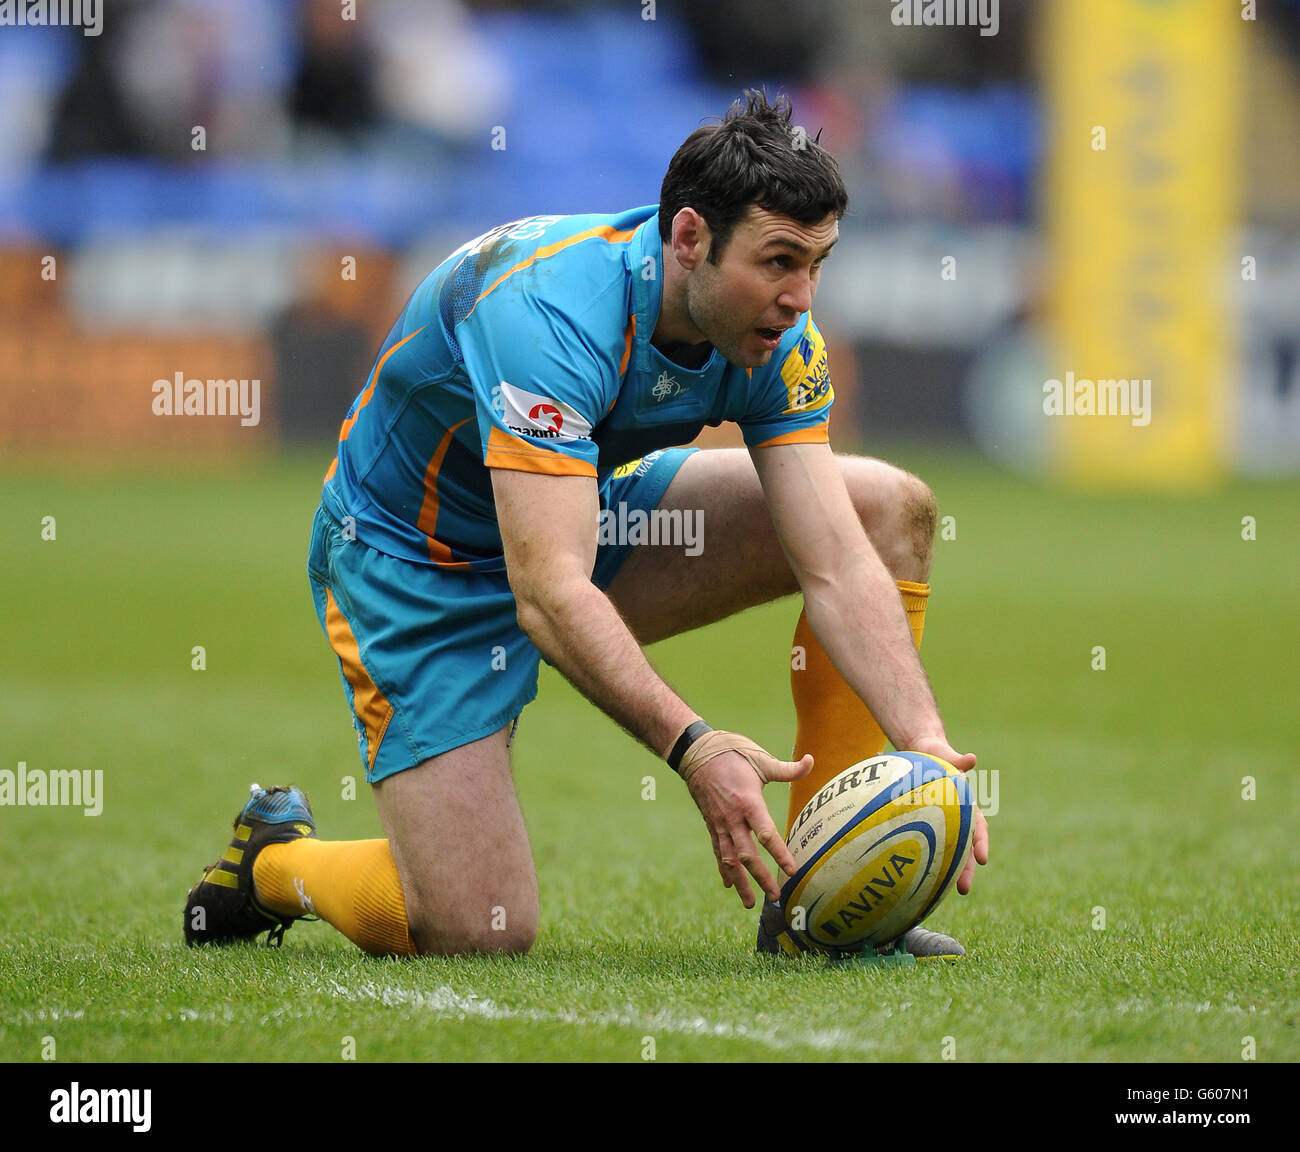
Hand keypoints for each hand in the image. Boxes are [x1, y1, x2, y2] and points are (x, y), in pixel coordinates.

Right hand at [683, 744, 811, 908]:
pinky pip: (718, 851)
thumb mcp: (760, 759)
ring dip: (740, 883)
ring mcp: (719, 824)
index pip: (766, 834)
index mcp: (748, 802)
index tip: (793, 871)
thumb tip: (811, 760)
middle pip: (748, 855)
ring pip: (730, 860)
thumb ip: (787, 769)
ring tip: (749, 904)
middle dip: (761, 878)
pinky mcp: (711, 824)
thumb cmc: (731, 753)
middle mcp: (732, 818)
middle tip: (775, 897)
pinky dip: (723, 870)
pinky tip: (728, 885)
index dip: (780, 853)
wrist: (695, 752)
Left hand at [910, 737, 988, 895]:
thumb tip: (971, 758)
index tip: (982, 860)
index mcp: (966, 804)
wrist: (923, 753)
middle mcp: (956, 818)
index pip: (978, 827)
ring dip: (945, 871)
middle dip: (965, 870)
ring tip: (937, 893)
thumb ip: (957, 758)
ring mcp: (941, 823)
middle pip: (964, 848)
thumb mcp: (945, 754)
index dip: (981, 844)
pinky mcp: (924, 825)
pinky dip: (921, 858)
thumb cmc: (936, 754)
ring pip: (945, 851)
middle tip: (963, 890)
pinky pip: (924, 843)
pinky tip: (909, 876)